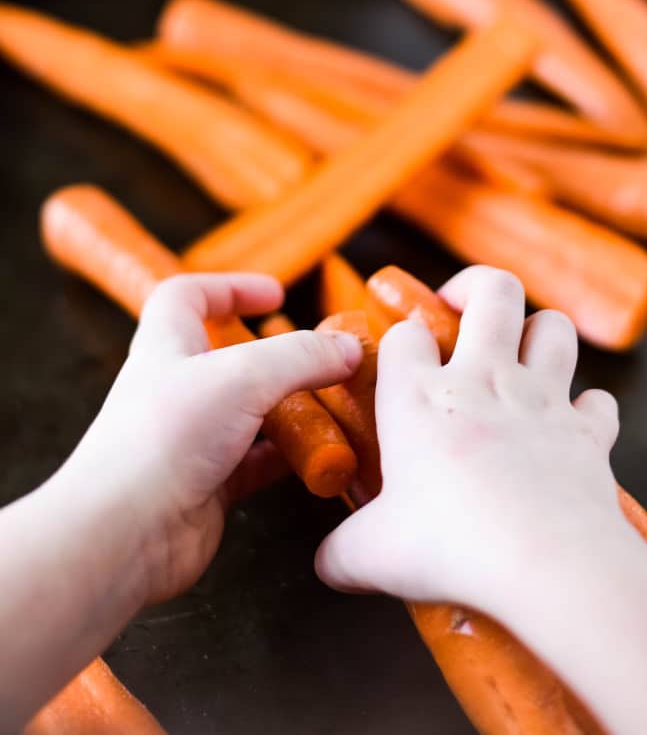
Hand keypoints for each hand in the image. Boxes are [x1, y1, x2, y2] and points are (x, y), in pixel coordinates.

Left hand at [65, 273, 361, 606]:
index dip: (229, 287)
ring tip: (333, 403)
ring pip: (250, 413)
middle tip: (319, 356)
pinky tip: (318, 456)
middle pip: (229, 358)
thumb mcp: (242, 376)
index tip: (274, 295)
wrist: (123, 534)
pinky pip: (258, 464)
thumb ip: (300, 357)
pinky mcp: (208, 487)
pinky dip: (289, 457)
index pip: (187, 297)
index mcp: (167, 346)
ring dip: (291, 408)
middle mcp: (176, 390)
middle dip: (276, 355)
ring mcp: (192, 440)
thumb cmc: (161, 441)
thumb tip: (347, 347)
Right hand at [316, 265, 626, 623]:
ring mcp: (542, 399)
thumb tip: (328, 562)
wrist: (546, 562)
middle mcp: (483, 379)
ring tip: (519, 353)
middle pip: (493, 290)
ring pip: (553, 326)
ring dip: (537, 330)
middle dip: (475, 286)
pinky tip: (570, 423)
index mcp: (419, 396)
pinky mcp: (587, 431)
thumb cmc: (451, 547)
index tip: (398, 366)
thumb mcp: (372, 555)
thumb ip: (342, 552)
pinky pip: (598, 400)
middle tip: (460, 309)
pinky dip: (586, 407)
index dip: (400, 342)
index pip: (405, 335)